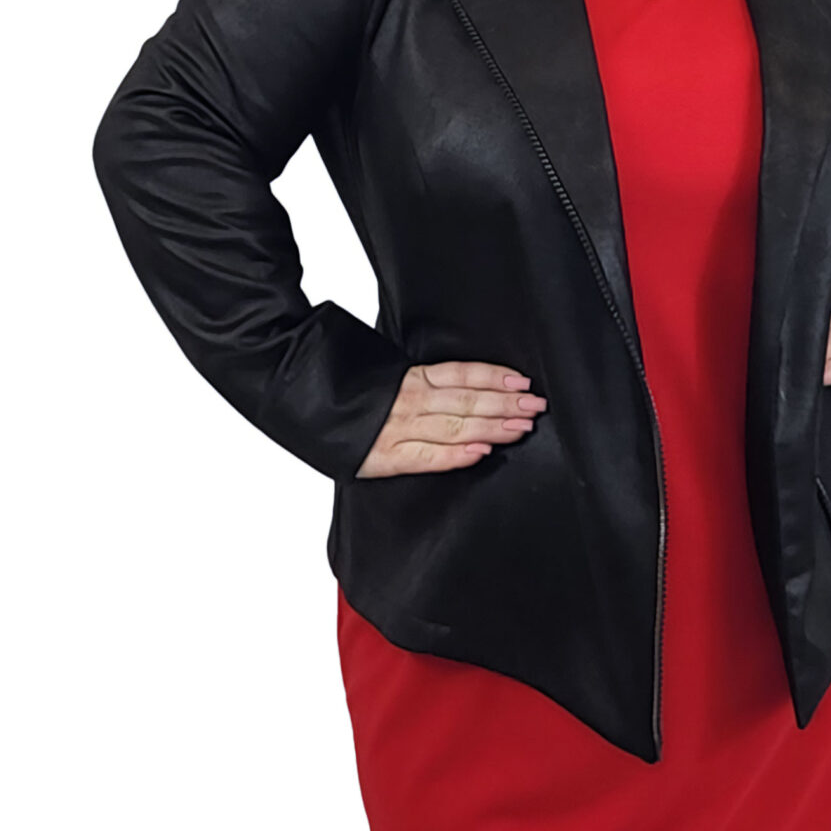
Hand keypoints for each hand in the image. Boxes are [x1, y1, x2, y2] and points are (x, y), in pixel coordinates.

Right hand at [355, 360, 545, 478]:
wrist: (295, 393)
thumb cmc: (342, 386)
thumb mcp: (384, 372)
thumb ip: (420, 380)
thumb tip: (458, 384)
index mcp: (411, 377)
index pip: (463, 374)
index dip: (495, 378)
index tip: (523, 382)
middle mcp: (408, 400)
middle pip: (467, 400)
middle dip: (505, 404)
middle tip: (535, 407)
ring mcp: (397, 429)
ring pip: (455, 427)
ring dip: (493, 427)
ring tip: (521, 427)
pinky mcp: (384, 457)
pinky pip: (427, 457)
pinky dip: (456, 455)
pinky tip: (482, 452)